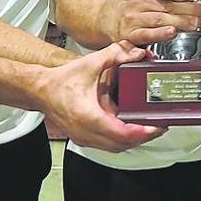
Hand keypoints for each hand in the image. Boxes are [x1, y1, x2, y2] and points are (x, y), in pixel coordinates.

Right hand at [40, 41, 165, 151]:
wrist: (40, 91)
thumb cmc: (59, 81)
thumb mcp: (89, 64)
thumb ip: (115, 55)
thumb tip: (136, 53)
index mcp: (88, 116)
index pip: (121, 133)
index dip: (142, 132)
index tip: (157, 126)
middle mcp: (86, 131)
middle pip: (122, 144)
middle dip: (144, 137)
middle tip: (160, 126)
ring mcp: (84, 137)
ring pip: (116, 147)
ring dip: (134, 140)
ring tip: (150, 127)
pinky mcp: (84, 138)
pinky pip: (108, 144)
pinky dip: (122, 138)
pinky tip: (131, 128)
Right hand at [114, 0, 200, 45]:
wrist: (113, 21)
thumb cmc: (141, 9)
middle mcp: (139, 3)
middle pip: (166, 5)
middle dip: (188, 9)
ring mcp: (134, 19)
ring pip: (159, 19)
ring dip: (180, 22)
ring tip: (195, 23)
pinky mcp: (131, 35)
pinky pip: (146, 34)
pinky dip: (160, 34)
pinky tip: (172, 32)